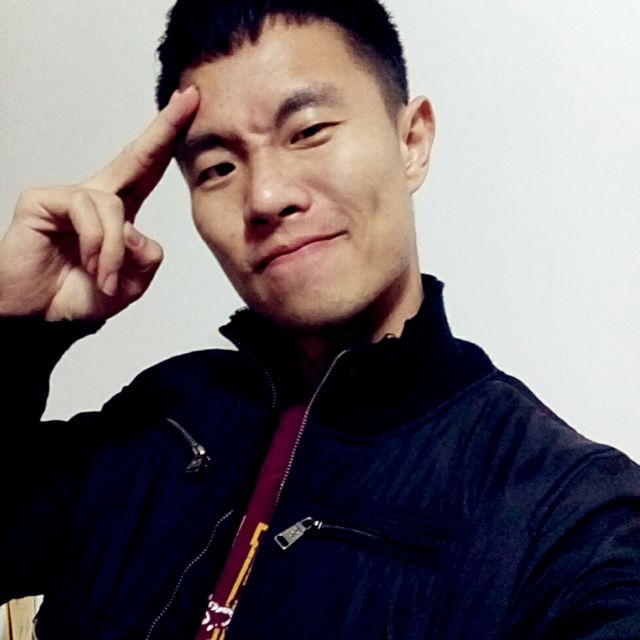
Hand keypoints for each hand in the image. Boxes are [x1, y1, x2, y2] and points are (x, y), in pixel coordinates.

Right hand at [0, 86, 199, 321]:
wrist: (38, 318)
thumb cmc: (78, 296)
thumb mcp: (131, 285)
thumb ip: (146, 259)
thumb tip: (136, 229)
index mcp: (120, 213)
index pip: (149, 170)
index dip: (169, 142)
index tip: (192, 109)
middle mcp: (97, 198)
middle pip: (136, 156)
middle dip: (165, 128)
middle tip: (189, 98)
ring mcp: (69, 197)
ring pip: (115, 206)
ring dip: (116, 251)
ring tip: (106, 278)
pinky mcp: (44, 200)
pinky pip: (89, 212)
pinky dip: (100, 246)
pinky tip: (93, 266)